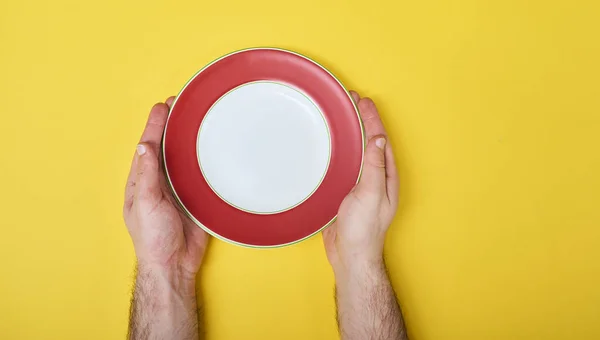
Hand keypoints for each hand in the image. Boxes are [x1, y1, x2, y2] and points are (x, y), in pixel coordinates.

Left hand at [123, 97, 208, 280]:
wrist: (174, 264)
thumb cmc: (153, 238)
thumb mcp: (146, 204)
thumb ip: (147, 176)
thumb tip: (144, 146)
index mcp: (142, 181)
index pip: (148, 146)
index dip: (155, 125)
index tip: (163, 106)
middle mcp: (159, 181)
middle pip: (166, 147)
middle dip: (172, 125)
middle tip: (181, 103)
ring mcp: (177, 189)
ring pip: (183, 157)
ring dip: (188, 138)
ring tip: (195, 118)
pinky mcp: (195, 198)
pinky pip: (200, 173)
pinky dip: (204, 159)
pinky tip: (210, 148)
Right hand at [323, 91, 398, 274]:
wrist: (350, 256)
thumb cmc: (363, 230)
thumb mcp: (371, 195)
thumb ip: (375, 167)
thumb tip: (379, 139)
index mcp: (386, 177)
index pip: (379, 140)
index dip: (372, 119)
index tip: (362, 101)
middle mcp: (376, 178)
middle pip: (369, 142)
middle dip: (362, 120)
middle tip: (351, 101)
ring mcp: (361, 185)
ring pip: (357, 152)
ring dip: (351, 133)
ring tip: (341, 116)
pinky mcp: (346, 193)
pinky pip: (345, 166)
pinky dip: (339, 151)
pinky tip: (330, 147)